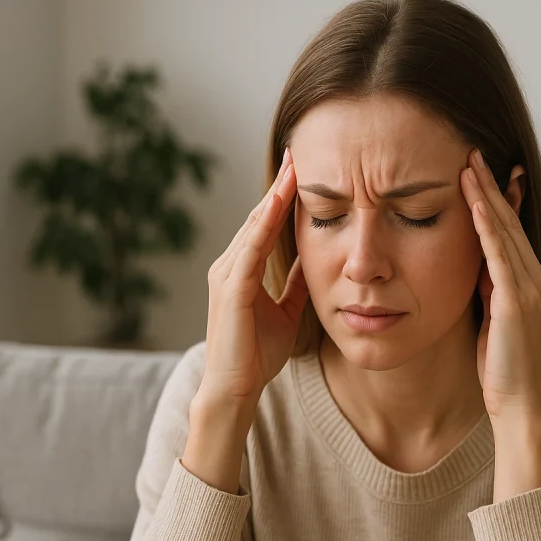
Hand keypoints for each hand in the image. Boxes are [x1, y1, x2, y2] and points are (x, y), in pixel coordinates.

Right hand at [197, 147, 308, 407]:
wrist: (235, 389)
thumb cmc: (257, 354)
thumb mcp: (287, 311)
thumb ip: (295, 284)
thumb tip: (313, 260)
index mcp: (242, 270)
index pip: (266, 224)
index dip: (284, 196)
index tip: (303, 169)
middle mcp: (230, 266)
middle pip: (259, 216)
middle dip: (280, 185)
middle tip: (298, 152)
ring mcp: (227, 275)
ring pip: (253, 226)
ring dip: (274, 196)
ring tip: (294, 167)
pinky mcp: (231, 290)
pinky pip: (250, 249)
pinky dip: (265, 224)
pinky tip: (279, 203)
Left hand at [460, 148, 540, 421]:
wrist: (517, 404)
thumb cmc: (501, 369)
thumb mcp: (493, 319)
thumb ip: (490, 289)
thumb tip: (479, 264)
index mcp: (531, 284)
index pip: (511, 233)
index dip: (498, 201)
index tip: (482, 173)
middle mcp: (537, 280)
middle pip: (510, 223)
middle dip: (490, 187)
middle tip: (473, 153)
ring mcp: (530, 289)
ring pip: (505, 232)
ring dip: (485, 197)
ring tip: (469, 165)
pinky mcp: (516, 301)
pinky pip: (499, 255)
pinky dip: (487, 226)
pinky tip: (475, 204)